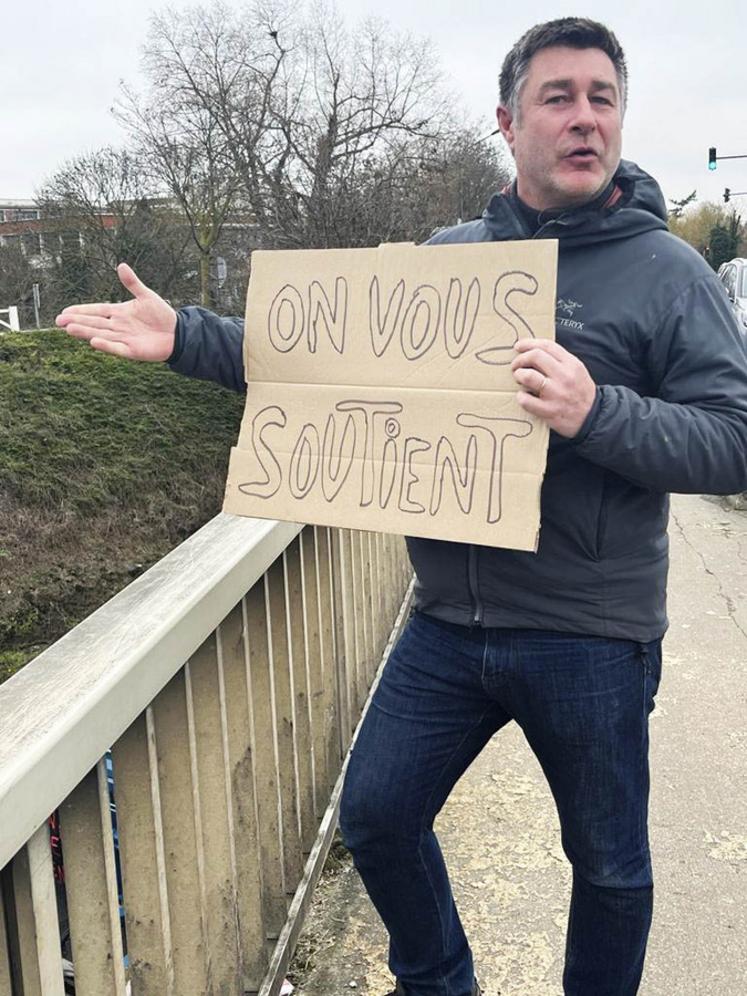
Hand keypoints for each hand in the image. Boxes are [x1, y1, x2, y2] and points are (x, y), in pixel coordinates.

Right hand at [55, 263, 176, 361]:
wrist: (177, 333)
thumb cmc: (162, 315)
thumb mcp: (146, 296)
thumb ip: (132, 283)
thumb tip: (121, 265)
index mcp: (119, 313)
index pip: (96, 311)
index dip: (81, 311)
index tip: (65, 311)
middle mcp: (118, 326)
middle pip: (94, 323)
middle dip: (77, 322)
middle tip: (59, 321)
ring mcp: (123, 339)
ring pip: (100, 334)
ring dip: (85, 332)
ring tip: (69, 329)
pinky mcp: (132, 350)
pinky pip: (116, 348)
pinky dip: (106, 345)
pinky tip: (93, 342)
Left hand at [511, 339, 596, 437]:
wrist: (592, 417)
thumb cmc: (580, 392)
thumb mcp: (576, 370)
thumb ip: (559, 360)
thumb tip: (534, 350)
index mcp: (571, 364)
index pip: (546, 346)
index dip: (529, 343)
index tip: (518, 346)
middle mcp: (564, 376)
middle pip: (535, 357)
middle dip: (520, 359)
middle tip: (516, 366)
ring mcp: (556, 394)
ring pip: (528, 376)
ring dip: (518, 375)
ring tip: (519, 379)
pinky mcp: (549, 411)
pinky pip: (526, 400)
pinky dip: (521, 397)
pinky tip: (523, 396)